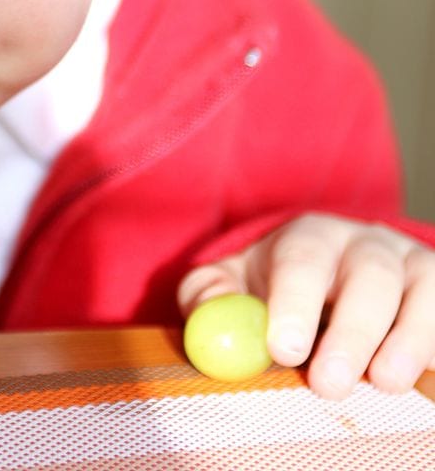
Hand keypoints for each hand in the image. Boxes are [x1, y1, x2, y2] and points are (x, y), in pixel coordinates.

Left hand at [178, 214, 434, 399]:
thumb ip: (211, 296)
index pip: (301, 261)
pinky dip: (434, 343)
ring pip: (417, 292)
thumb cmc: (276, 286)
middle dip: (350, 333)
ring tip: (383, 381)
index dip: (293, 303)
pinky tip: (418, 375)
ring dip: (405, 340)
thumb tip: (207, 317)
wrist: (333, 277)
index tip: (284, 349)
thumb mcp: (235, 284)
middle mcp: (363, 245)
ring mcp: (409, 267)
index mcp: (308, 237)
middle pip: (366, 277)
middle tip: (329, 383)